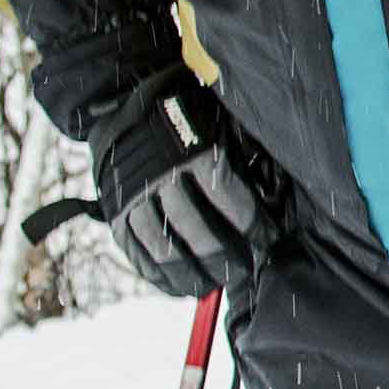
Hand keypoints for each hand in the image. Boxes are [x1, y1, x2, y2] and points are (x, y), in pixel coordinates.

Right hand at [91, 75, 274, 296]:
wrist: (122, 102)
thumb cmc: (186, 115)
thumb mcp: (219, 123)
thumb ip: (242, 157)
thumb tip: (274, 198)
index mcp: (195, 151)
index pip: (230, 199)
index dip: (254, 226)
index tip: (269, 240)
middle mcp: (162, 176)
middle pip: (197, 230)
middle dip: (225, 257)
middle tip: (242, 270)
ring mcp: (134, 196)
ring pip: (163, 247)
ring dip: (191, 274)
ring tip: (211, 285)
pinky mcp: (114, 209)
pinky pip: (135, 251)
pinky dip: (156, 274)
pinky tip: (177, 287)